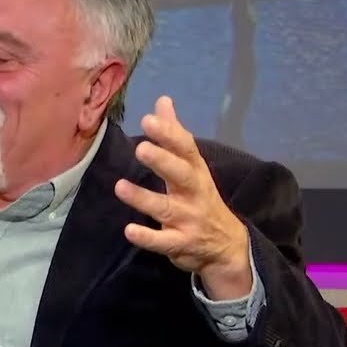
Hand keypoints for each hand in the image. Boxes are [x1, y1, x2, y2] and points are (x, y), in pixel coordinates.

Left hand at [114, 96, 252, 299]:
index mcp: (196, 171)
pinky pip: (163, 242)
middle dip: (163, 162)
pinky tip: (129, 229)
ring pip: (165, 208)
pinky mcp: (181, 244)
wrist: (226, 246)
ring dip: (143, 198)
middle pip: (181, 175)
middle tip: (140, 147)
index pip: (186, 149)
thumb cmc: (200, 198)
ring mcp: (189, 220)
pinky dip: (147, 237)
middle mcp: (194, 193)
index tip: (149, 120)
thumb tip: (162, 101)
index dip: (169, 135)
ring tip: (120, 186)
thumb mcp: (192, 166)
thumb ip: (175, 135)